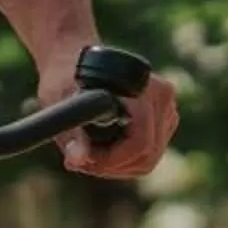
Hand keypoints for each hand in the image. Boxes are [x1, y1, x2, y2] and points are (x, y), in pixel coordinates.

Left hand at [44, 58, 179, 181]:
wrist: (74, 60)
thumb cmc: (63, 78)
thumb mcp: (59, 104)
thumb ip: (72, 134)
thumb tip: (78, 160)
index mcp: (143, 87)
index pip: (140, 143)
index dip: (110, 160)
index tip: (81, 160)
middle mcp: (162, 96)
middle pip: (146, 156)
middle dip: (111, 166)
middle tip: (81, 161)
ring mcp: (167, 109)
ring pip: (148, 159)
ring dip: (117, 166)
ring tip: (87, 156)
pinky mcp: (164, 120)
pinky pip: (149, 154)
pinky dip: (125, 160)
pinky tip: (101, 152)